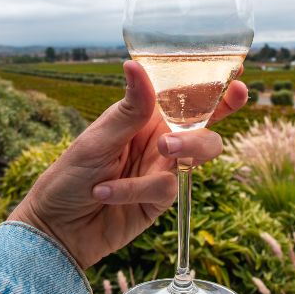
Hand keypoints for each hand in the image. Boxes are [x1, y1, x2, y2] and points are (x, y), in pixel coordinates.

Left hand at [9, 61, 247, 268]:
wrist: (56, 229)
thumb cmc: (68, 175)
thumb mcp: (97, 139)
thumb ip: (129, 109)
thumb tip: (135, 64)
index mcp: (144, 116)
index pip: (184, 96)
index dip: (214, 83)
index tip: (239, 69)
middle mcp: (159, 140)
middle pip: (204, 125)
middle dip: (219, 113)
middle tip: (230, 99)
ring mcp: (163, 171)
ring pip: (199, 155)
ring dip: (186, 148)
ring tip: (163, 148)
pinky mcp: (161, 201)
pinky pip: (166, 189)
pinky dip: (134, 190)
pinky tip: (105, 194)